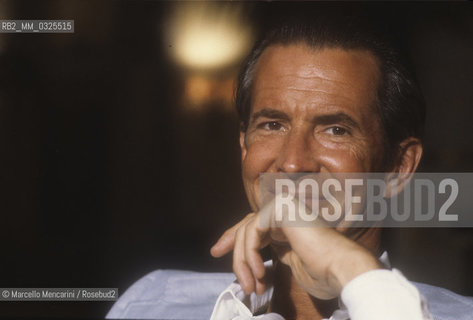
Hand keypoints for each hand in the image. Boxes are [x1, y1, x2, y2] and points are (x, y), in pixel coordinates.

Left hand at [210, 202, 381, 298]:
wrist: (341, 269)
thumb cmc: (322, 271)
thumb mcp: (289, 261)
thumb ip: (272, 251)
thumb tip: (250, 258)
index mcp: (289, 220)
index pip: (254, 223)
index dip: (234, 237)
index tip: (218, 250)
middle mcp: (285, 208)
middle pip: (247, 224)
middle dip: (232, 246)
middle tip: (227, 267)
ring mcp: (284, 205)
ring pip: (247, 230)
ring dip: (243, 262)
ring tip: (252, 286)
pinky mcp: (281, 208)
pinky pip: (252, 231)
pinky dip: (250, 255)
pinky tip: (258, 273)